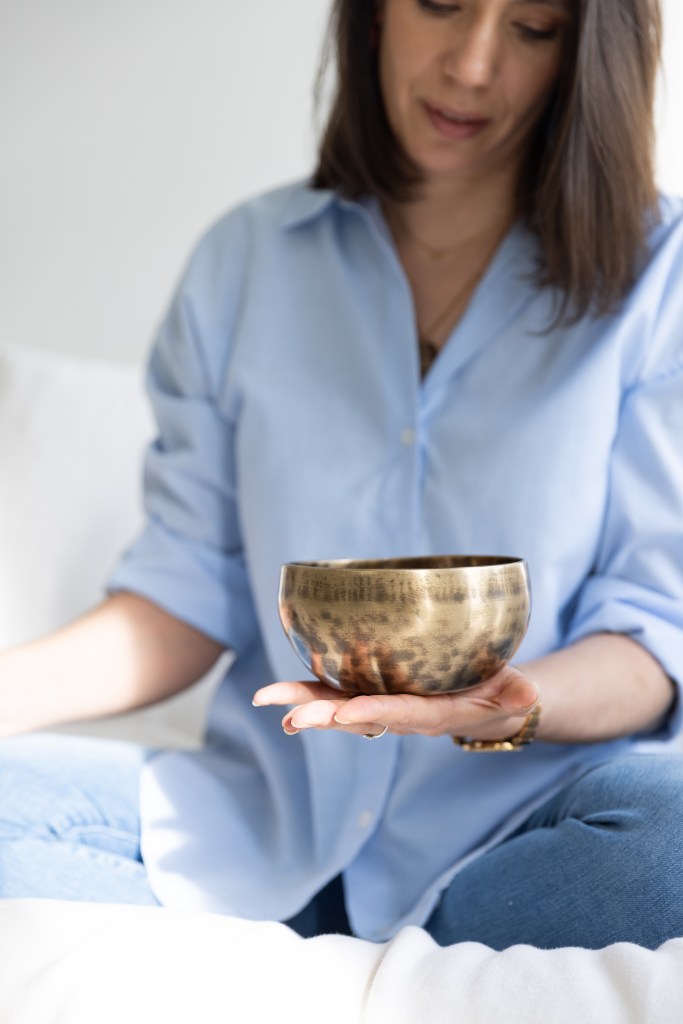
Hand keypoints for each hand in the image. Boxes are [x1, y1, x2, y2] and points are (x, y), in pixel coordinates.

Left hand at [253, 666, 538, 741]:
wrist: (485, 702)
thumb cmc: (500, 692)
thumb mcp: (513, 691)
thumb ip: (517, 694)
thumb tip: (529, 696)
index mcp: (433, 715)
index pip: (400, 715)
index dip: (373, 715)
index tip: (345, 714)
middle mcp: (400, 714)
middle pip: (356, 717)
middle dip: (322, 716)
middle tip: (288, 716)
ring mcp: (382, 704)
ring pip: (337, 706)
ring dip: (302, 704)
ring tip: (265, 700)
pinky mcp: (373, 691)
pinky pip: (336, 692)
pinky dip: (308, 691)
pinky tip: (279, 692)